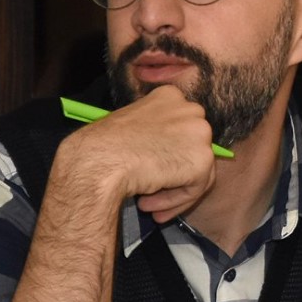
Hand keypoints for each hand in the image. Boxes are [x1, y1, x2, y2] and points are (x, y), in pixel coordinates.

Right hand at [59, 86, 217, 222]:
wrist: (98, 161)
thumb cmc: (103, 145)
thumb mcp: (131, 126)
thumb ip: (154, 132)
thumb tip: (165, 152)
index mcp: (170, 96)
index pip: (180, 131)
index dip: (165, 154)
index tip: (149, 170)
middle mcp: (191, 110)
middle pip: (192, 150)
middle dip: (173, 174)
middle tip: (150, 194)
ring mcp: (200, 133)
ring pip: (197, 171)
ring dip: (172, 192)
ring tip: (147, 204)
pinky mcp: (202, 159)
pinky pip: (195, 188)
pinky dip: (174, 201)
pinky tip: (148, 204)